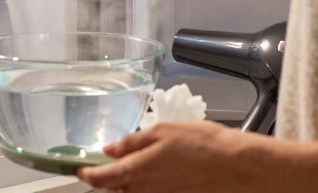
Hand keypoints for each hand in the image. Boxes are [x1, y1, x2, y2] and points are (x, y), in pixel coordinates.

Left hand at [78, 122, 268, 192]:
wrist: (237, 167)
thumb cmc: (202, 144)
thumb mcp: (162, 131)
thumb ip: (132, 142)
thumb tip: (110, 149)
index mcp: (136, 170)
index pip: (100, 179)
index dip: (86, 174)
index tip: (81, 168)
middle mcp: (143, 191)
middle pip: (115, 189)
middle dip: (108, 178)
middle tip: (111, 163)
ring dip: (128, 183)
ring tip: (140, 165)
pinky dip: (146, 186)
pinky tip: (160, 173)